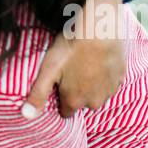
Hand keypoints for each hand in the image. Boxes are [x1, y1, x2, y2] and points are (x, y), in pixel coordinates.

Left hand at [23, 0, 125, 117]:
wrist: (99, 31)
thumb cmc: (71, 49)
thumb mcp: (48, 70)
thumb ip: (38, 95)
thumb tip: (26, 116)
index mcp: (74, 102)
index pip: (65, 112)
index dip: (60, 99)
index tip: (59, 85)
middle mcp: (94, 102)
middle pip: (82, 103)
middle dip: (77, 92)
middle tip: (71, 71)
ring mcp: (109, 91)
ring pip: (97, 94)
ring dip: (92, 85)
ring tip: (85, 64)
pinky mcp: (121, 79)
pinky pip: (110, 83)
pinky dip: (105, 76)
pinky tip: (99, 62)